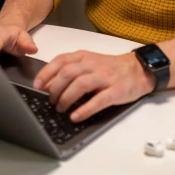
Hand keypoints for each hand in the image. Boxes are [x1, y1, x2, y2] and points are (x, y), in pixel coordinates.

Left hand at [33, 50, 155, 121]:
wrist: (137, 69)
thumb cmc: (109, 68)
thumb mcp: (88, 63)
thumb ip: (70, 70)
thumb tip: (47, 85)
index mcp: (84, 57)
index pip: (60, 61)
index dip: (46, 73)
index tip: (37, 85)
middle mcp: (92, 65)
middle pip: (68, 73)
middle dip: (55, 89)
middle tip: (51, 102)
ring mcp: (105, 77)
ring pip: (80, 84)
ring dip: (67, 98)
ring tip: (60, 109)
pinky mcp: (116, 91)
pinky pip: (98, 100)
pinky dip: (85, 109)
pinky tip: (76, 117)